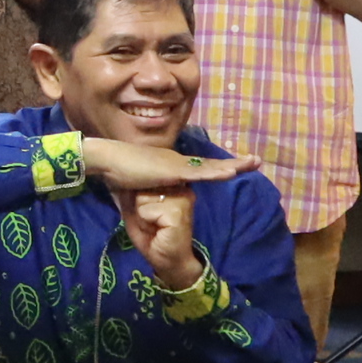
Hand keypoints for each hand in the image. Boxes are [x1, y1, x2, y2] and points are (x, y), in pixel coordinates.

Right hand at [74, 137, 247, 193]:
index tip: (234, 167)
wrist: (106, 160)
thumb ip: (145, 193)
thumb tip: (144, 202)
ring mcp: (176, 164)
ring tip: (253, 163)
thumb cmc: (116, 172)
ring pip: (210, 166)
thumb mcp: (136, 187)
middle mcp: (177, 161)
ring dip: (233, 165)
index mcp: (170, 165)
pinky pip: (199, 173)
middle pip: (210, 164)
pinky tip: (232, 172)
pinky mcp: (173, 170)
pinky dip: (216, 172)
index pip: (199, 167)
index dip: (216, 168)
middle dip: (234, 163)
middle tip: (255, 161)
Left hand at [117, 184, 207, 288]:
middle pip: (143, 188)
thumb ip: (132, 196)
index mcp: (175, 187)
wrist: (170, 263)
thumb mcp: (136, 212)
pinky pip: (146, 210)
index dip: (140, 201)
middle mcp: (181, 189)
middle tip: (152, 223)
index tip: (151, 216)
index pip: (145, 181)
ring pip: (143, 198)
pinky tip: (158, 231)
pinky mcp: (177, 211)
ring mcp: (182, 199)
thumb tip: (122, 180)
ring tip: (154, 227)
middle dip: (141, 208)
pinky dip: (145, 222)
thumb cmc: (153, 238)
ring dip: (143, 216)